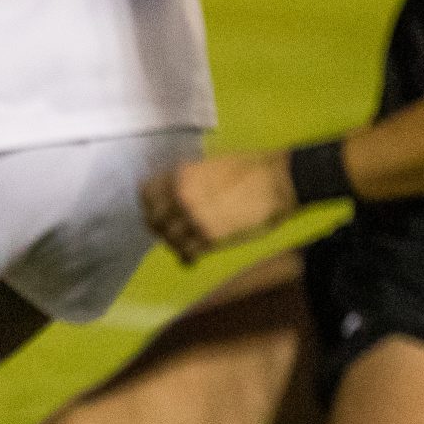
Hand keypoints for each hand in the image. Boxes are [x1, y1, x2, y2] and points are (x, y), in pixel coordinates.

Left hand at [140, 150, 298, 264]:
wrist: (278, 181)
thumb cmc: (248, 169)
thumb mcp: (209, 165)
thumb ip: (187, 180)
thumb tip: (171, 192)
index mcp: (180, 177)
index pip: (146, 194)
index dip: (150, 202)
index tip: (156, 207)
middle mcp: (182, 198)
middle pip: (153, 220)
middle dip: (158, 225)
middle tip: (167, 228)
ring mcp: (195, 220)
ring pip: (168, 240)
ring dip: (174, 242)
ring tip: (182, 242)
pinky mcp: (211, 239)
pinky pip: (187, 254)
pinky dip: (187, 257)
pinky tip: (191, 257)